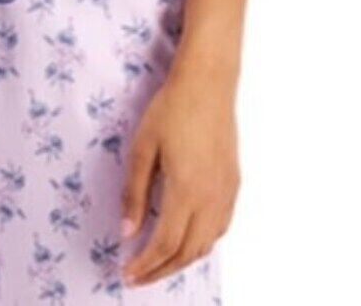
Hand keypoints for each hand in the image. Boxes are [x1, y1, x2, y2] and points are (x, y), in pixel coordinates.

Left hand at [120, 64, 239, 286]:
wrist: (208, 83)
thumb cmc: (170, 110)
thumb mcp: (142, 148)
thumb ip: (134, 192)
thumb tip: (127, 232)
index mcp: (186, 191)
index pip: (165, 245)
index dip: (145, 265)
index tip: (126, 275)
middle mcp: (211, 199)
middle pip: (188, 252)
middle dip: (161, 271)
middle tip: (138, 277)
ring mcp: (226, 193)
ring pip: (207, 244)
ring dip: (182, 260)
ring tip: (158, 263)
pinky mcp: (234, 184)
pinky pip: (220, 228)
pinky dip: (202, 243)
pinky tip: (186, 239)